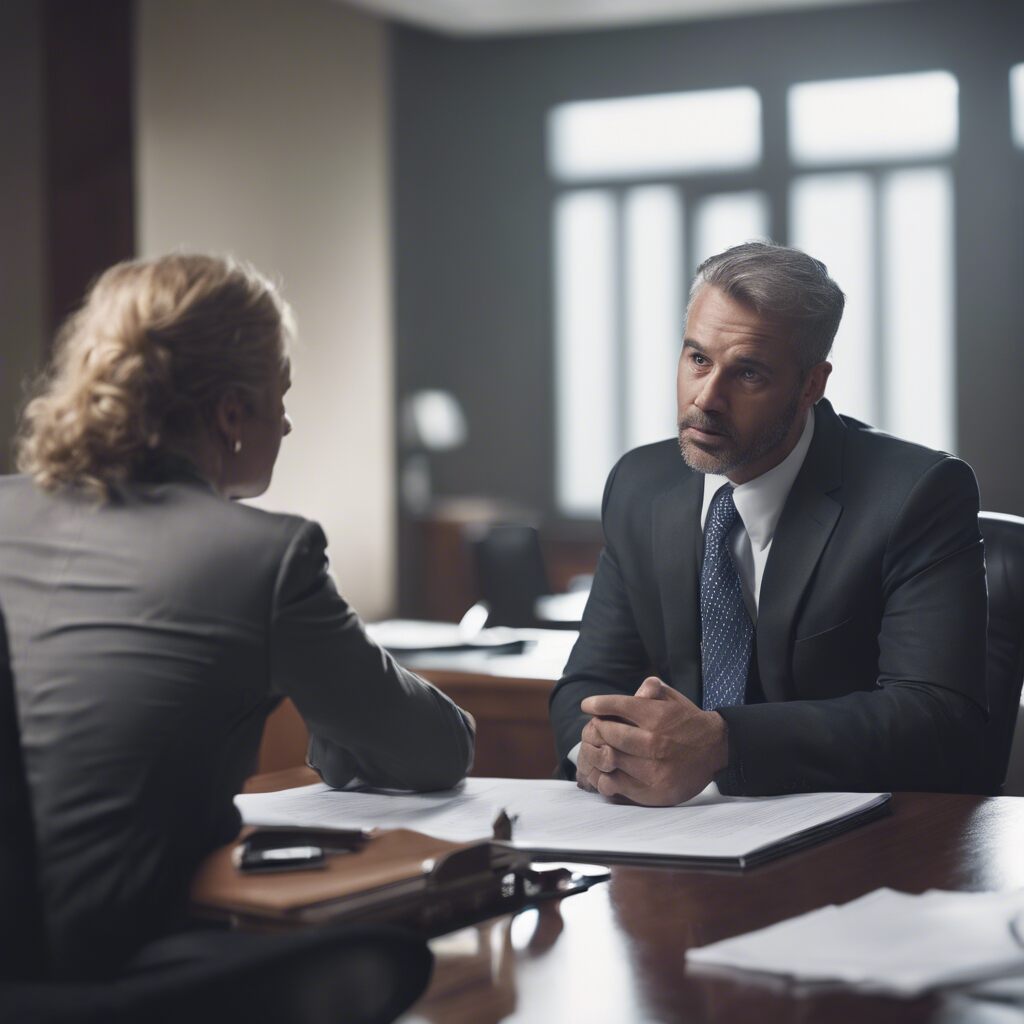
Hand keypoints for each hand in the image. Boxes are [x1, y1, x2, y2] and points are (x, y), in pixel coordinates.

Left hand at [579, 677, 728, 805]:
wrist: (716, 750)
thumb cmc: (687, 721)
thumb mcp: (672, 698)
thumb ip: (651, 688)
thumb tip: (633, 691)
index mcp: (658, 716)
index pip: (617, 706)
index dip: (597, 704)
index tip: (587, 706)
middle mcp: (655, 742)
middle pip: (609, 734)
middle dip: (598, 728)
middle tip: (595, 727)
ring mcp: (654, 769)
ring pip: (610, 759)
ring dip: (599, 751)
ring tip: (599, 747)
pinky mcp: (653, 792)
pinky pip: (617, 784)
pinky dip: (606, 774)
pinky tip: (607, 768)